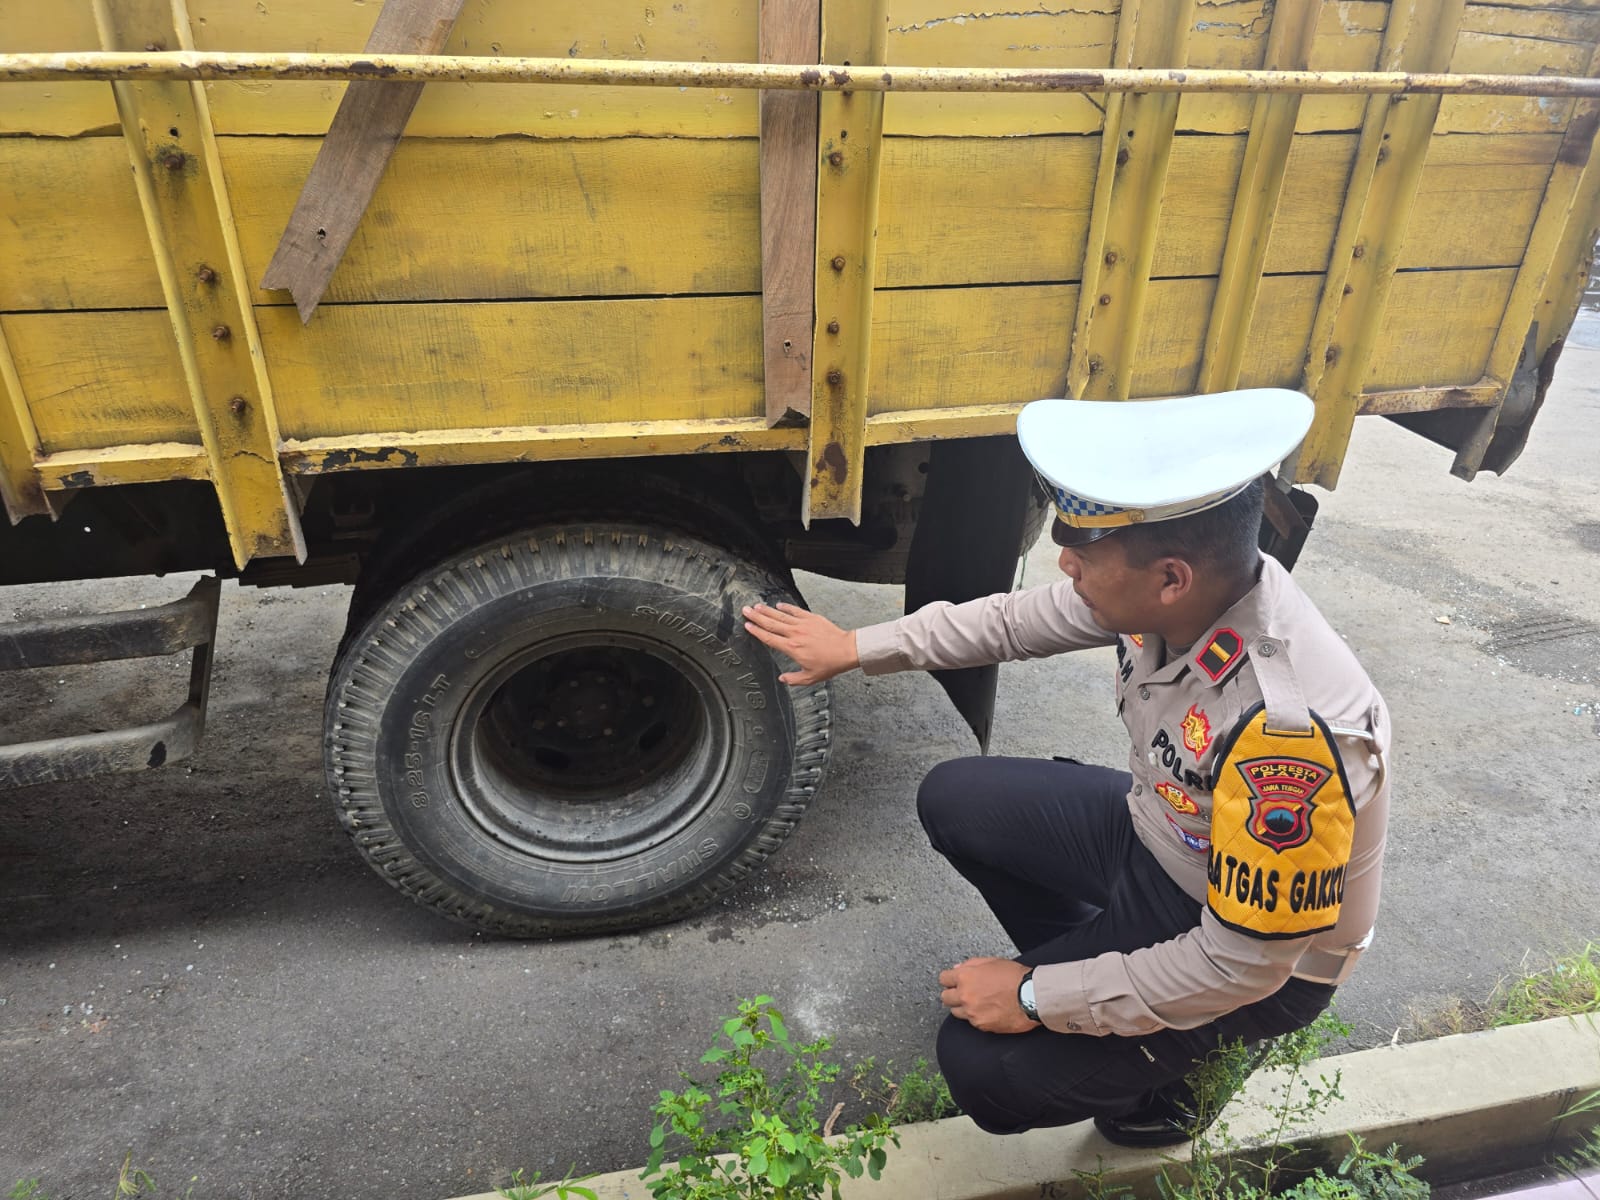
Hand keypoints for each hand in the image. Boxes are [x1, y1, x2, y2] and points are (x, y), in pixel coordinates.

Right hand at [741, 603, 859, 684]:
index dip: (756, 631)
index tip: (747, 626)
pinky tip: (778, 605)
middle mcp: (794, 634)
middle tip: (745, 610)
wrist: (846, 650)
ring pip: (781, 615)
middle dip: (756, 616)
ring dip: (767, 610)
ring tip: (757, 606)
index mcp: (792, 648)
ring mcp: (803, 624)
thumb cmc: (830, 664)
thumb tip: (782, 679)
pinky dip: (786, 607)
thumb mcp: (810, 677)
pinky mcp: (812, 618)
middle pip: (771, 623)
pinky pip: (795, 611)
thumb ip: (793, 679)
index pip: (769, 638)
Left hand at [938, 957, 1035, 1034]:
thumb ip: (971, 964)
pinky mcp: (981, 1025)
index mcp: (966, 977)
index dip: (949, 980)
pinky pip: (972, 1022)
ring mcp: (972, 1012)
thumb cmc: (1015, 977)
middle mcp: (965, 996)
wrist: (1032, 996)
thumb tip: (958, 968)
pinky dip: (977, 1017)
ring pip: (956, 1012)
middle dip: (953, 995)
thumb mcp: (992, 962)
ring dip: (963, 1007)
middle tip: (964, 993)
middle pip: (945, 998)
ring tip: (978, 1003)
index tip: (953, 981)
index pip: (943, 979)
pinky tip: (988, 1011)